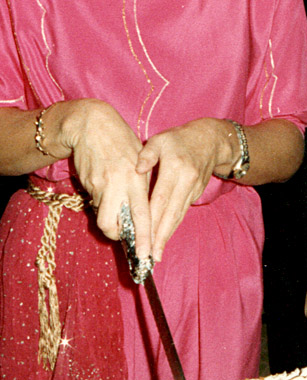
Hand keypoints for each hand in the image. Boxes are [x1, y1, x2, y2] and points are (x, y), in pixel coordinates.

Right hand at [61, 99, 151, 258]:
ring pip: (102, 217)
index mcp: (137, 178)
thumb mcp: (140, 161)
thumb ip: (144, 185)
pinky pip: (95, 203)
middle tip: (121, 234)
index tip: (145, 255)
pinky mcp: (87, 184)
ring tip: (114, 208)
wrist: (91, 124)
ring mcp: (100, 185)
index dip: (143, 238)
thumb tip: (146, 212)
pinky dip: (101, 203)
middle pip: (113, 224)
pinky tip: (105, 189)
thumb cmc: (122, 142)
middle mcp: (119, 184)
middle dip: (116, 235)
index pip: (142, 215)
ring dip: (108, 219)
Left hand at [136, 118, 234, 260]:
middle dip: (160, 237)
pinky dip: (173, 226)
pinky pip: (182, 212)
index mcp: (175, 168)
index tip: (143, 237)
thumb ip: (148, 153)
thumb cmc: (179, 139)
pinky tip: (164, 237)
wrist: (210, 140)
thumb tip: (137, 168)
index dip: (152, 220)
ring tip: (157, 254)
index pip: (161, 198)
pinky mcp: (196, 193)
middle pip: (171, 213)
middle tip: (150, 256)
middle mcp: (186, 181)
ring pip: (178, 216)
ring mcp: (193, 189)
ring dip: (167, 236)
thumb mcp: (161, 139)